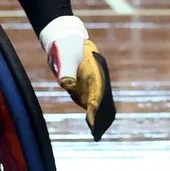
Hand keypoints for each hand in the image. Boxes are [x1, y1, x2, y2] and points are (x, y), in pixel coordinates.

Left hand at [39, 16, 115, 140]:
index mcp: (96, 70)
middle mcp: (98, 77)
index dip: (97, 106)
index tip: (95, 120)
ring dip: (99, 115)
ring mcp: (93, 82)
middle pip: (104, 99)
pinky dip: (93, 111)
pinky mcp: (86, 84)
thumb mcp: (65, 56)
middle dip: (102, 115)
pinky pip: (93, 100)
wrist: (65, 38)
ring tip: (96, 132)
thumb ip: (66, 69)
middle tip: (98, 132)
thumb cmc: (65, 46)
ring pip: (100, 101)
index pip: (99, 91)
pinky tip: (92, 122)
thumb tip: (67, 84)